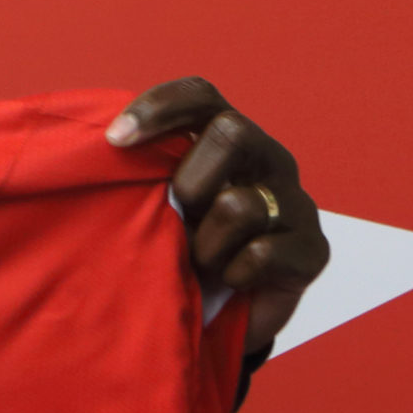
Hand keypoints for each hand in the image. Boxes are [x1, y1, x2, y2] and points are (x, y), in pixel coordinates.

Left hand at [108, 78, 331, 362]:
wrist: (218, 316)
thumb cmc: (178, 248)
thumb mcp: (154, 205)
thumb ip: (138, 174)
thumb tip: (98, 147)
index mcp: (226, 138)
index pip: (200, 96)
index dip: (159, 107)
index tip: (115, 140)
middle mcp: (268, 159)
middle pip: (231, 134)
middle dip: (188, 183)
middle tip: (176, 221)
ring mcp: (295, 202)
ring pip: (239, 204)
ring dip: (204, 245)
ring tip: (198, 264)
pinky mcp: (314, 250)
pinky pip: (261, 254)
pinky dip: (230, 274)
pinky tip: (228, 281)